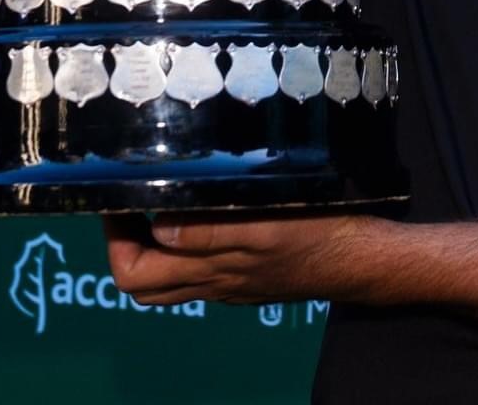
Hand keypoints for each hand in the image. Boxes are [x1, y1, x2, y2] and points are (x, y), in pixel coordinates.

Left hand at [105, 212, 384, 307]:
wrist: (361, 259)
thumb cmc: (318, 233)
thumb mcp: (264, 224)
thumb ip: (210, 230)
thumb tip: (157, 226)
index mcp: (211, 271)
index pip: (135, 275)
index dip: (115, 240)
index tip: (118, 197)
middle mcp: (214, 282)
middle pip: (145, 282)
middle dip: (126, 242)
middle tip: (133, 196)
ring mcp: (231, 281)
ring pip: (172, 277)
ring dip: (155, 243)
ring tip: (162, 196)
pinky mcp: (249, 274)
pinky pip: (202, 269)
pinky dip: (187, 242)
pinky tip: (204, 208)